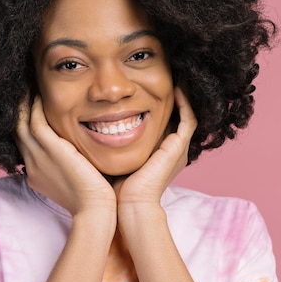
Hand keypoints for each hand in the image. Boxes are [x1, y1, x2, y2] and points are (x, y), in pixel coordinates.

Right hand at [15, 94, 115, 215]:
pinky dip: (35, 107)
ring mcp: (38, 157)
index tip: (30, 108)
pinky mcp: (50, 151)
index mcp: (37, 172)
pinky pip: (35, 122)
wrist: (95, 209)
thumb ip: (74, 164)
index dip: (25, 124)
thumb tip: (82, 155)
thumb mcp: (76, 178)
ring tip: (28, 86)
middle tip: (23, 90)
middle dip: (19, 110)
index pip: (25, 143)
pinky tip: (41, 94)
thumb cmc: (94, 198)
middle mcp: (33, 164)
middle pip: (17, 131)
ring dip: (23, 104)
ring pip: (21, 124)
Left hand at [113, 87, 196, 206]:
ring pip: (187, 114)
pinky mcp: (179, 147)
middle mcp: (174, 150)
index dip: (160, 104)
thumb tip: (91, 125)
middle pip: (178, 117)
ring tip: (176, 76)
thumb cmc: (118, 187)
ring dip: (182, 96)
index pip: (165, 122)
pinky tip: (177, 87)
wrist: (129, 205)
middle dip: (172, 96)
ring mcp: (179, 149)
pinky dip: (185, 102)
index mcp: (161, 153)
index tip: (148, 87)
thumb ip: (112, 142)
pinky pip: (189, 118)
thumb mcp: (117, 157)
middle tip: (167, 76)